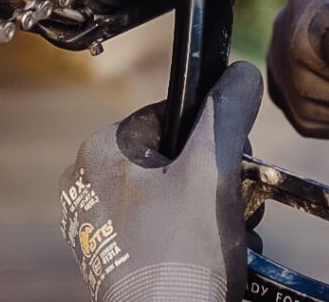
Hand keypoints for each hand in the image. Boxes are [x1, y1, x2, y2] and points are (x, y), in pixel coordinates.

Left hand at [60, 61, 261, 301]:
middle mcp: (86, 182)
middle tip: (230, 208)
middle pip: (173, 157)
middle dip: (212, 181)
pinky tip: (204, 257)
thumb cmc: (181, 255)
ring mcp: (94, 223)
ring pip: (169, 194)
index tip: (233, 167)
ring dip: (205, 210)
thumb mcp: (213, 171)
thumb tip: (242, 71)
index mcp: (100, 149)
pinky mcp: (107, 257)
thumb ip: (227, 113)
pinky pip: (155, 228)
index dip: (213, 139)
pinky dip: (186, 238)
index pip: (174, 116)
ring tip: (221, 236)